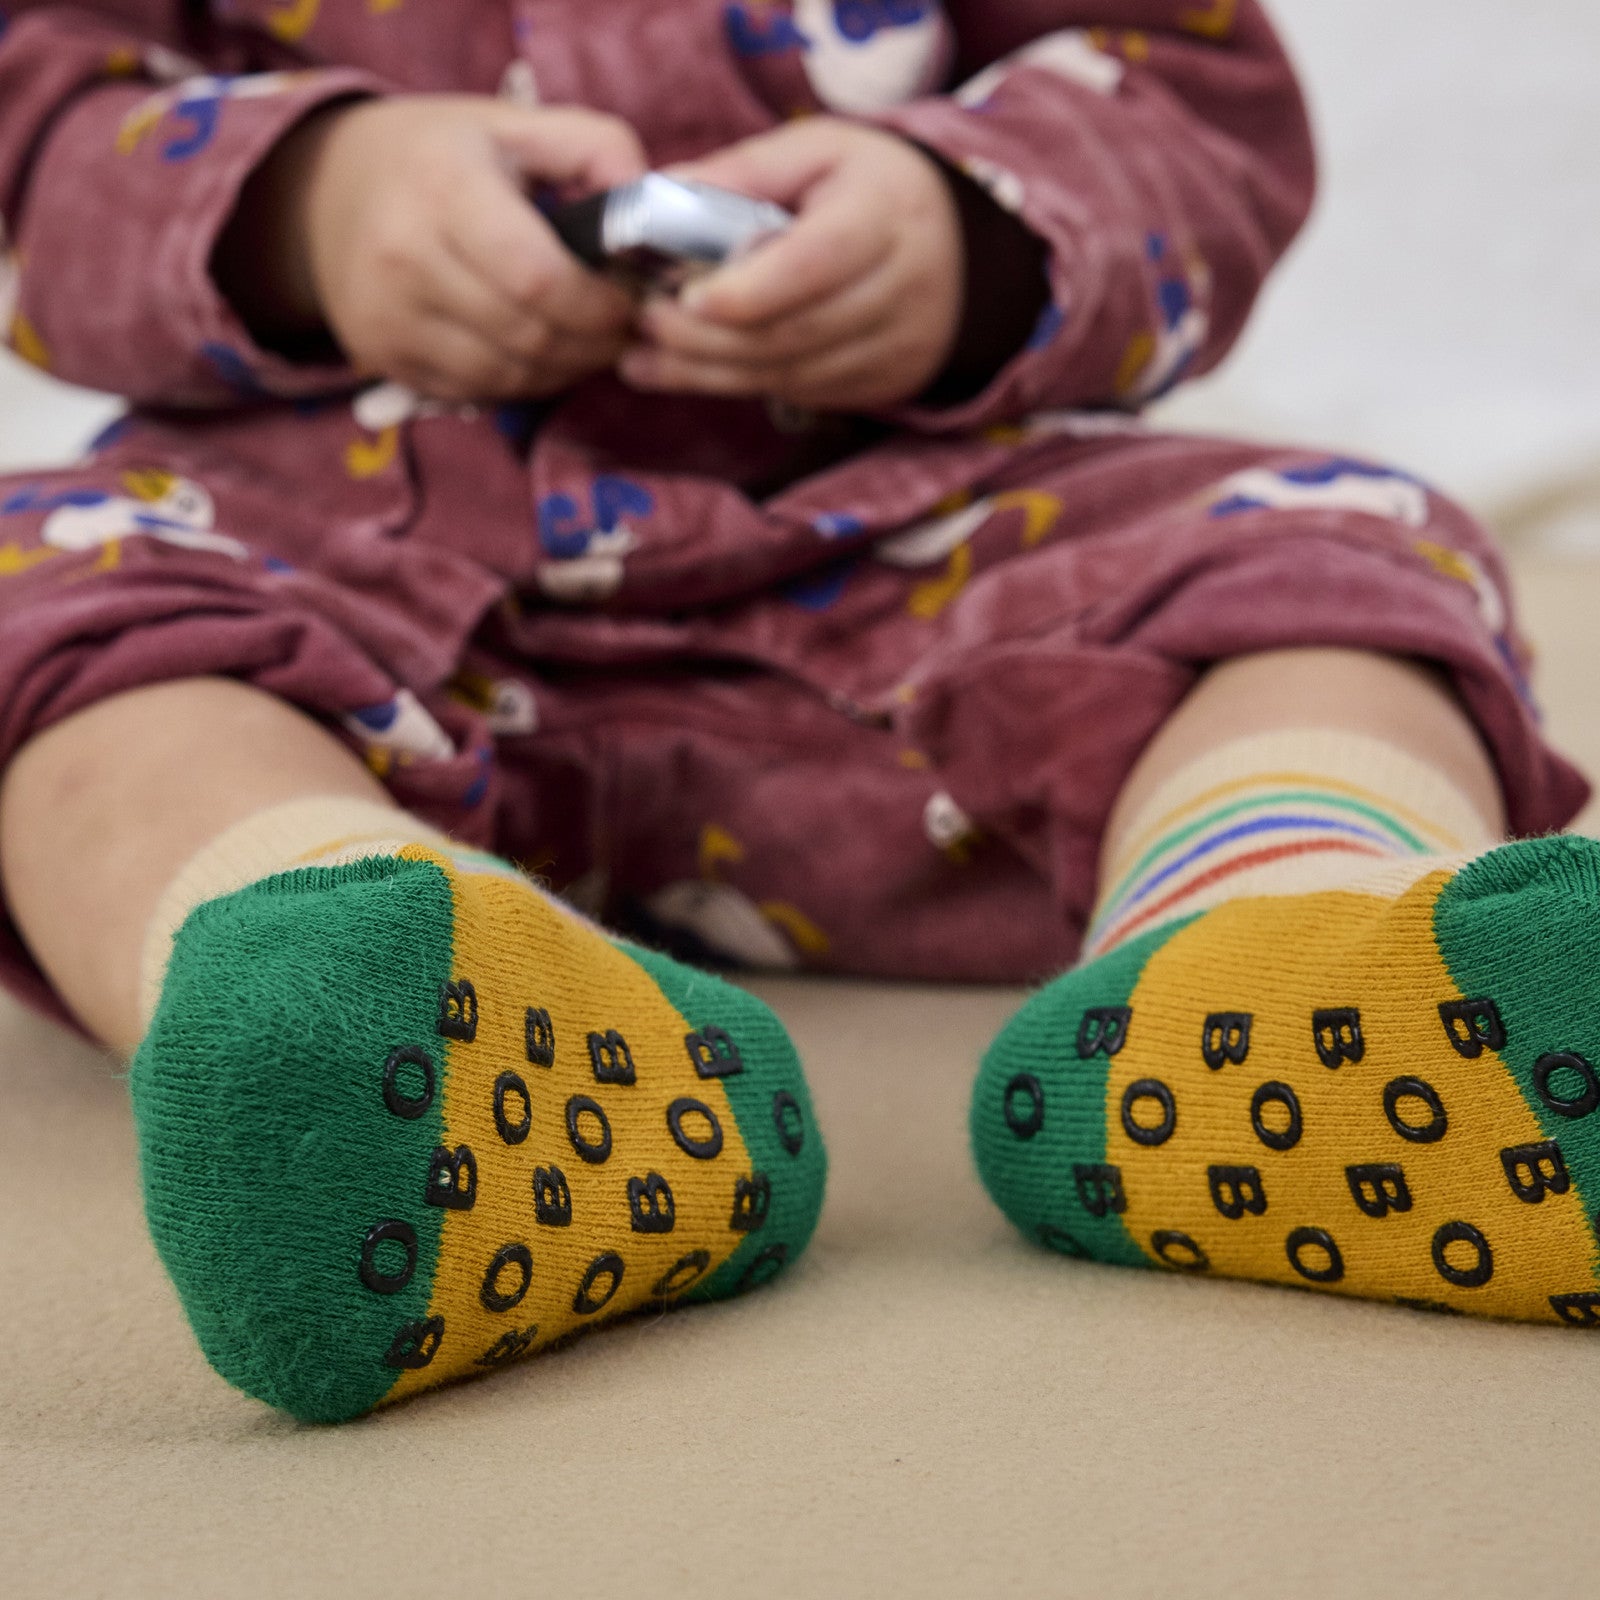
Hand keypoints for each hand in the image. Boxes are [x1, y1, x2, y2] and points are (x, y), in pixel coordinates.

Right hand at [218, 95, 647, 400]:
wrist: (325, 192)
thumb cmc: (443, 157)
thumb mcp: (515, 125)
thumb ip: (597, 149)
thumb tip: (651, 206)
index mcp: (443, 187)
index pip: (538, 279)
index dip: (598, 303)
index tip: (627, 297)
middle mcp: (404, 257)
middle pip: (530, 336)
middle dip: (592, 341)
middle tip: (619, 325)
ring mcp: (388, 316)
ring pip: (509, 377)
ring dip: (564, 369)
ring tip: (585, 339)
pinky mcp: (384, 358)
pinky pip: (477, 392)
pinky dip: (523, 383)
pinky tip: (538, 351)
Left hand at [619, 119, 963, 411]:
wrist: (962, 251)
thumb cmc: (871, 189)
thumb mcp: (818, 151)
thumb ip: (742, 172)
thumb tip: (660, 195)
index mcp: (884, 216)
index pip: (815, 263)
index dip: (748, 289)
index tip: (685, 295)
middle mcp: (900, 290)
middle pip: (792, 333)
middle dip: (706, 336)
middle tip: (644, 320)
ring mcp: (896, 348)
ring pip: (790, 375)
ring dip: (709, 372)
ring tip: (645, 355)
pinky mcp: (883, 385)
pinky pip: (800, 393)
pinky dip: (739, 384)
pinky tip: (688, 371)